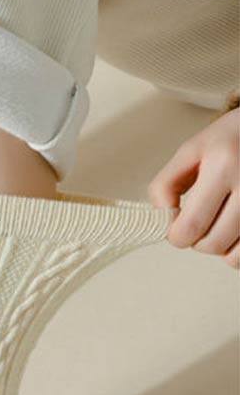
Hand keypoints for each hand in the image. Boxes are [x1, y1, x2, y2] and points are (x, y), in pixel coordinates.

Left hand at [149, 108, 239, 268]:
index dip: (176, 235)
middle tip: (199, 222)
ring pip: (233, 255)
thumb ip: (166, 184)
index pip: (190, 226)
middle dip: (197, 240)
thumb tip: (162, 219)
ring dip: (219, 247)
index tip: (176, 226)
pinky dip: (237, 251)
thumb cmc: (233, 138)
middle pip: (211, 244)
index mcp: (223, 165)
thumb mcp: (192, 150)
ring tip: (218, 224)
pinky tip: (234, 231)